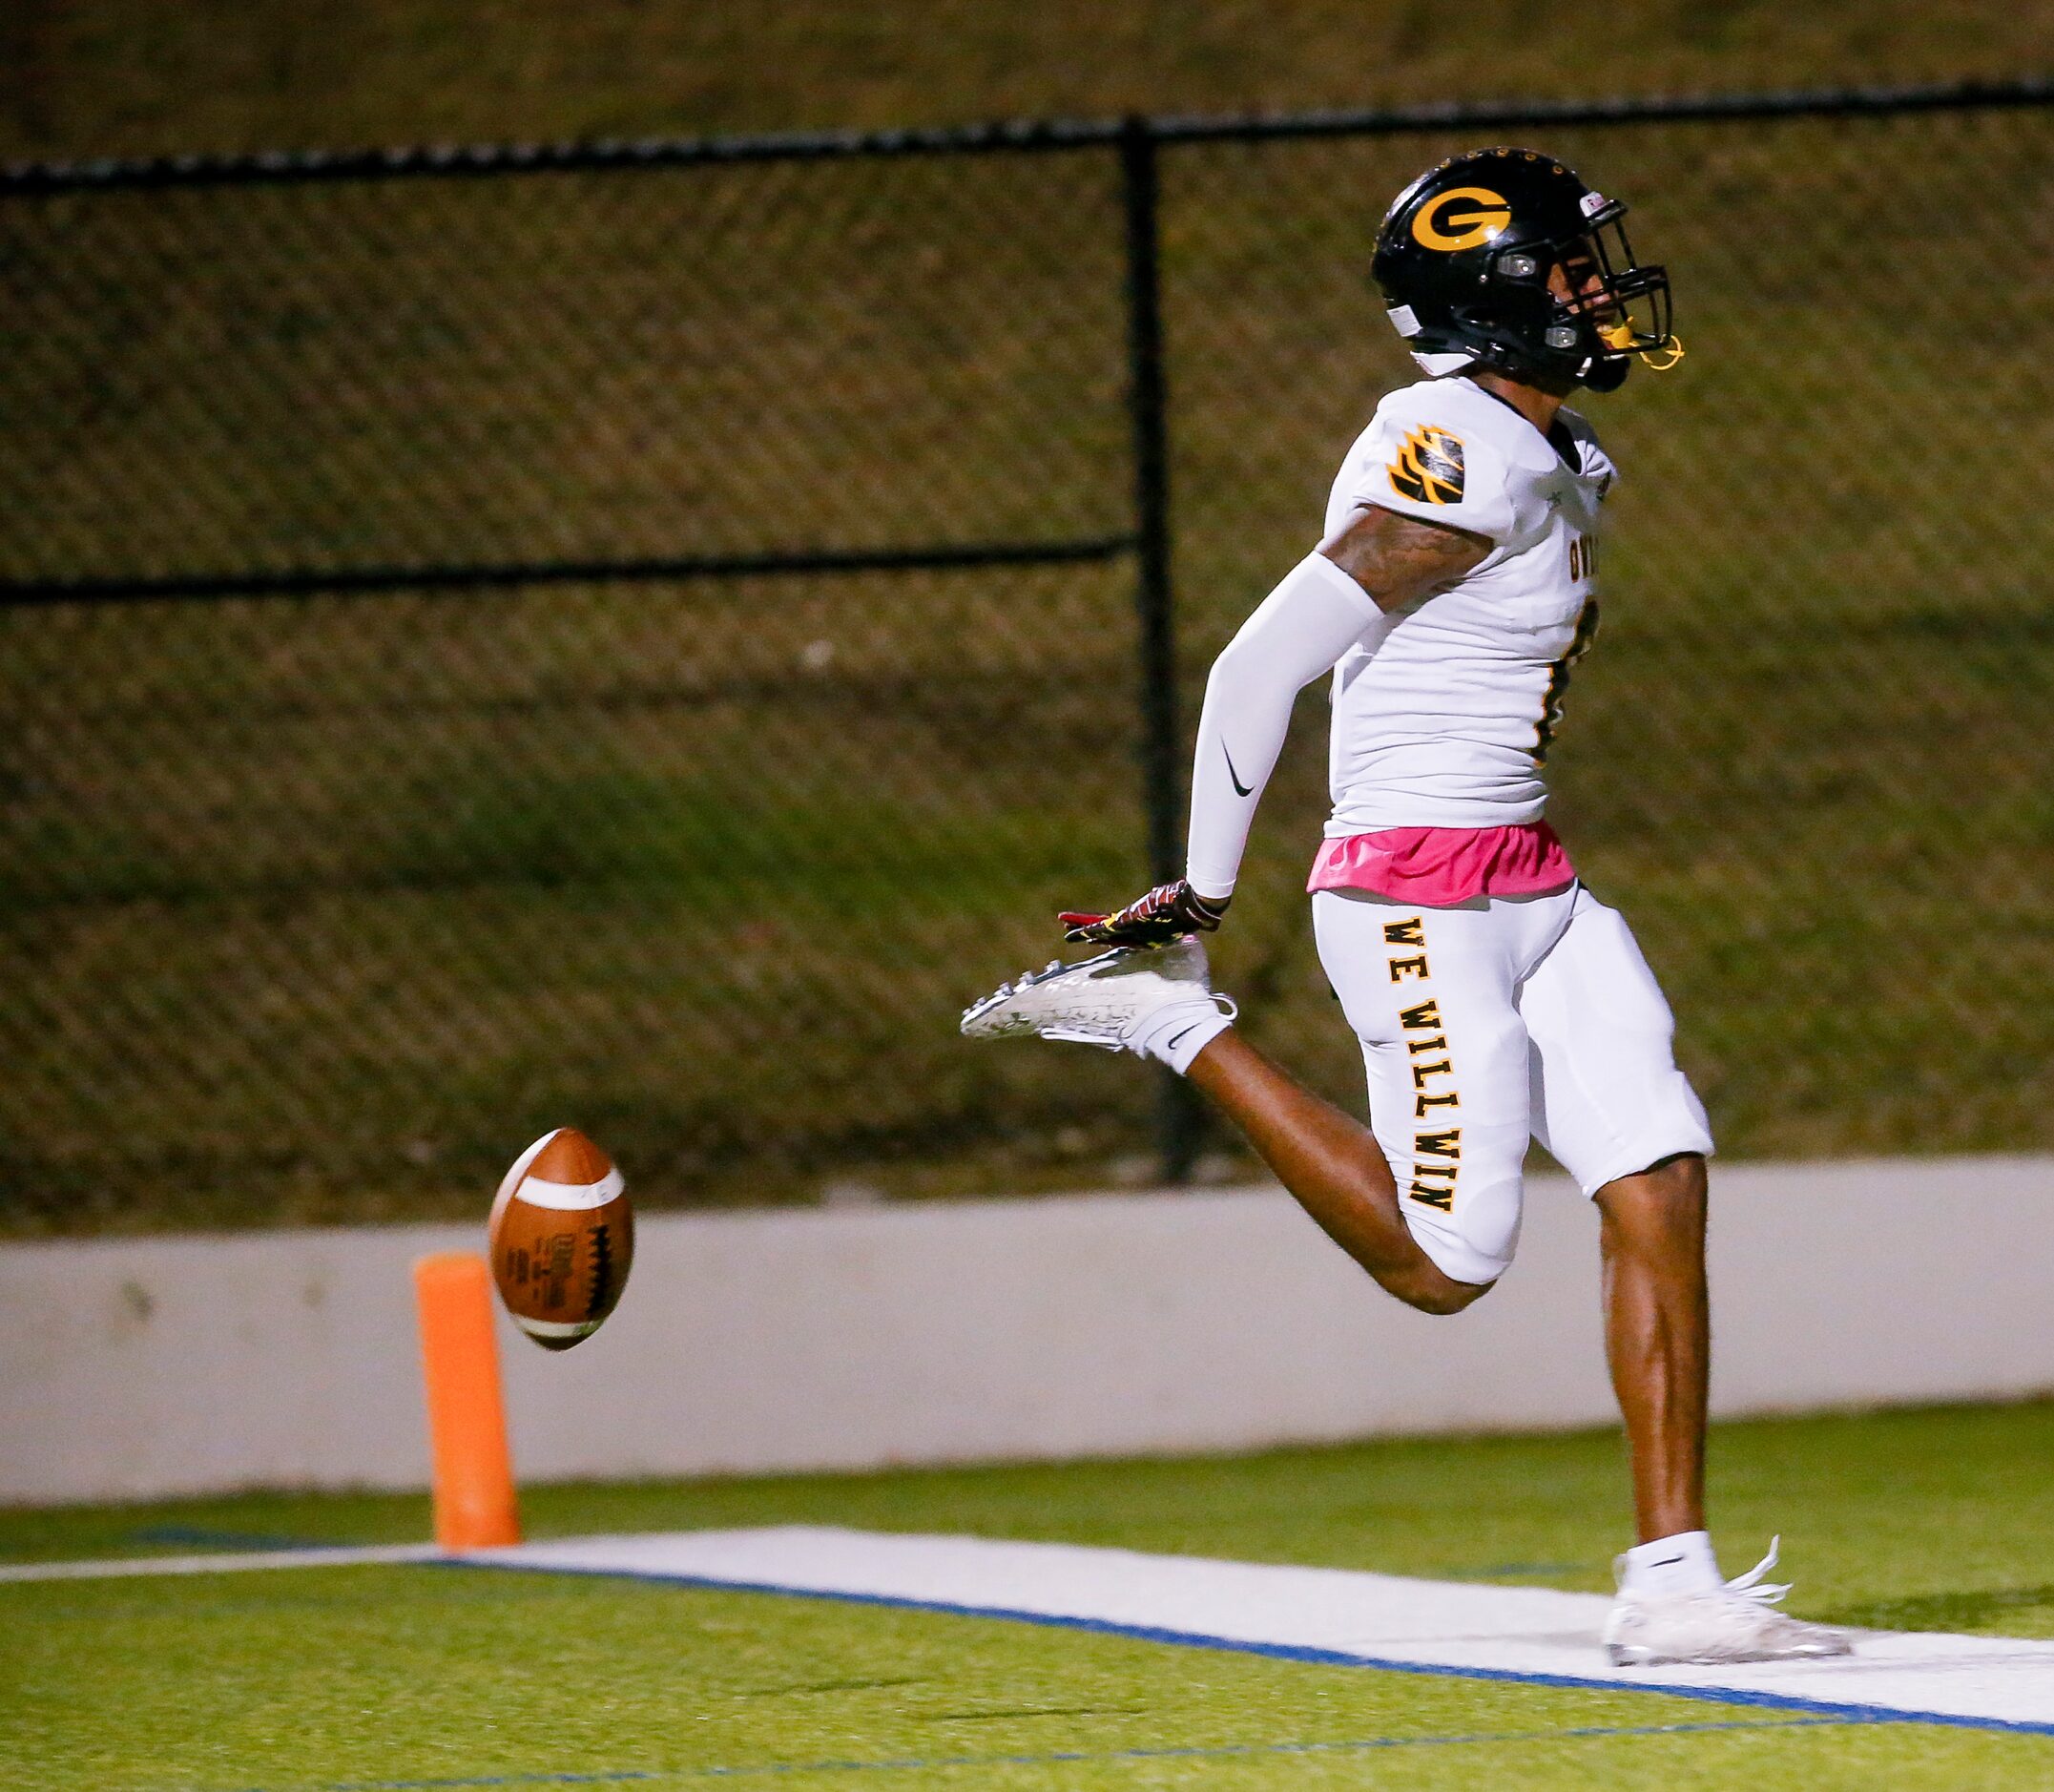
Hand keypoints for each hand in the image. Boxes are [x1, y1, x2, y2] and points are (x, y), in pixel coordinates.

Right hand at [1058, 880, 1229, 946]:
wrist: (1192, 903)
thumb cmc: (1182, 901)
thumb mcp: (1165, 899)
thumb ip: (1158, 899)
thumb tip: (1155, 893)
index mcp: (1142, 927)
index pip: (1116, 930)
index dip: (1100, 931)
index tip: (1088, 933)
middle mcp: (1136, 930)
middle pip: (1106, 934)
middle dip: (1086, 934)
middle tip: (1068, 936)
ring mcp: (1134, 928)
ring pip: (1104, 933)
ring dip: (1085, 933)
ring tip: (1068, 935)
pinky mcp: (1134, 922)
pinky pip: (1111, 928)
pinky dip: (1095, 931)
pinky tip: (1084, 933)